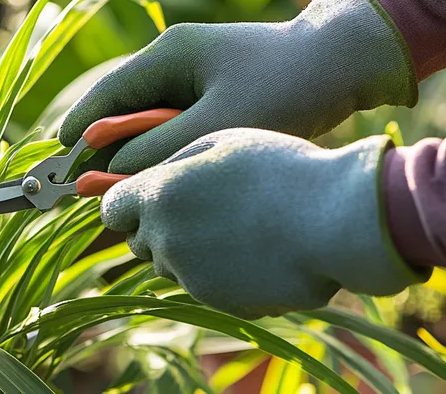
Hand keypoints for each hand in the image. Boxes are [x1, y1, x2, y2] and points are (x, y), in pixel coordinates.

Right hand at [59, 0, 416, 174]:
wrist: (343, 63)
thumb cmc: (286, 88)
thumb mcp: (220, 123)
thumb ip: (160, 148)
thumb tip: (110, 173)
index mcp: (167, 55)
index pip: (105, 95)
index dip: (79, 131)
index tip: (59, 166)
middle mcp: (172, 61)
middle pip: (121, 110)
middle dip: (106, 150)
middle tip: (92, 192)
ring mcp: (191, 75)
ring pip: (145, 120)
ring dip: (136, 153)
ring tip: (127, 190)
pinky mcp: (209, 92)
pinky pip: (170, 124)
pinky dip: (161, 149)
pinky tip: (164, 175)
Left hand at [103, 128, 425, 318]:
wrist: (334, 220)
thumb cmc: (277, 169)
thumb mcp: (217, 143)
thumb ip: (171, 165)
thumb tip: (148, 182)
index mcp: (157, 195)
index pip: (112, 209)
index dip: (126, 203)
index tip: (145, 197)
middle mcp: (165, 240)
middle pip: (140, 242)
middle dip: (157, 228)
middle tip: (198, 208)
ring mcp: (191, 276)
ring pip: (172, 266)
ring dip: (188, 251)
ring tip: (235, 226)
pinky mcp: (221, 303)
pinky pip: (207, 288)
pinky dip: (220, 274)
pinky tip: (256, 251)